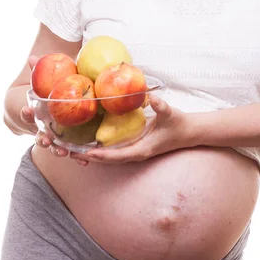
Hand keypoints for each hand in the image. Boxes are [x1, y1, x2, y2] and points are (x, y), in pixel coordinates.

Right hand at [21, 55, 68, 159]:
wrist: (64, 104)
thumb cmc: (55, 91)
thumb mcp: (49, 81)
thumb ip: (40, 71)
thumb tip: (33, 58)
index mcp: (38, 114)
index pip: (28, 115)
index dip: (26, 114)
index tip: (27, 111)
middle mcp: (45, 128)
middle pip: (40, 135)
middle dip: (42, 139)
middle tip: (46, 140)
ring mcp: (57, 138)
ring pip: (55, 147)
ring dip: (58, 151)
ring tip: (63, 153)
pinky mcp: (71, 143)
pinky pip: (73, 151)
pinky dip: (77, 156)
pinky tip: (84, 160)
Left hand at [70, 95, 190, 165]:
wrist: (189, 132)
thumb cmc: (179, 124)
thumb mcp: (170, 113)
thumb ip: (161, 107)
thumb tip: (153, 99)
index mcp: (143, 150)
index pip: (118, 156)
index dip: (102, 155)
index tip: (86, 153)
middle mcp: (137, 154)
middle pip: (110, 160)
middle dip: (91, 157)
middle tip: (71, 153)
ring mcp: (137, 152)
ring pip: (111, 158)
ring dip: (95, 156)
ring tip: (76, 151)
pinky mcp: (137, 148)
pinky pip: (116, 152)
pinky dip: (103, 151)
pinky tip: (93, 145)